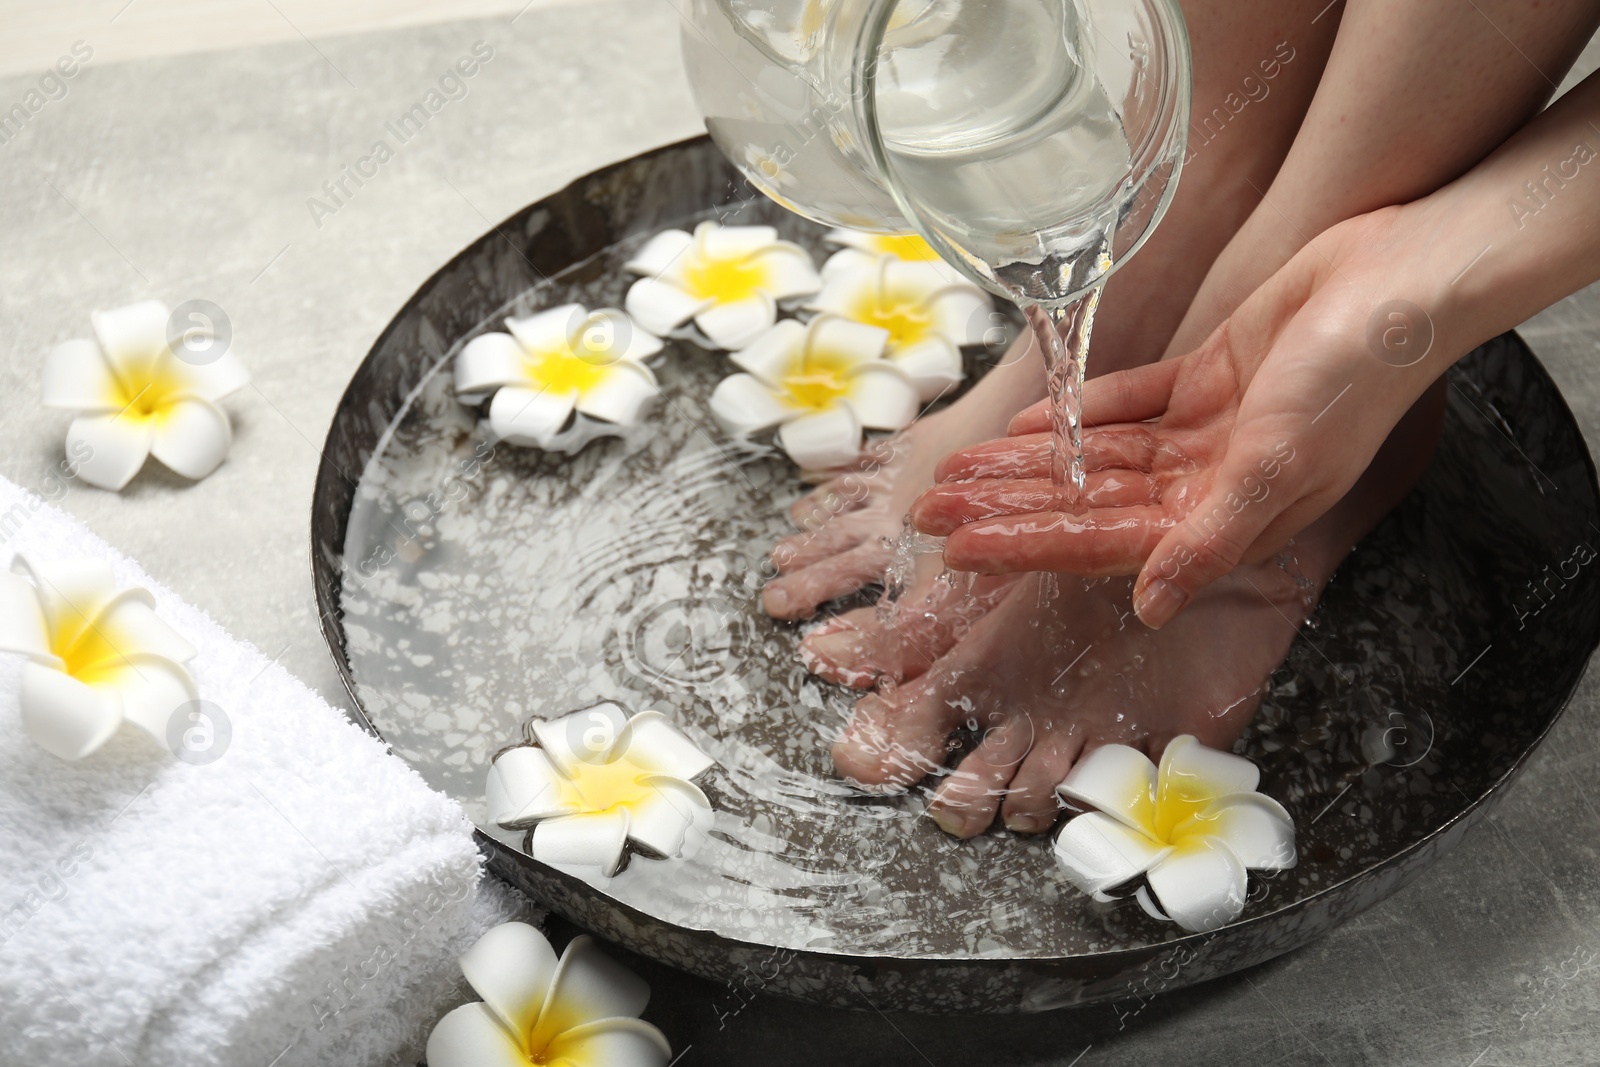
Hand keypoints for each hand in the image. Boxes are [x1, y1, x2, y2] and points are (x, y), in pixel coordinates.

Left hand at [912, 205, 1457, 626]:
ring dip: (1027, 464)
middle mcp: (1209, 483)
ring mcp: (1207, 432)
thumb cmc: (1353, 377)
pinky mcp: (1209, 380)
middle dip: (1005, 509)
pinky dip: (1078, 416)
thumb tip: (1148, 607)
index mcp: (1226, 517)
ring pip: (1095, 459)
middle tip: (928, 510)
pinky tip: (1025, 426)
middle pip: (1085, 504)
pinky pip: (1128, 407)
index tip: (959, 552)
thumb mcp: (1278, 465)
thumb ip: (1208, 539)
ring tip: (957, 470)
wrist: (1400, 280)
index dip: (1027, 547)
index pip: (1102, 543)